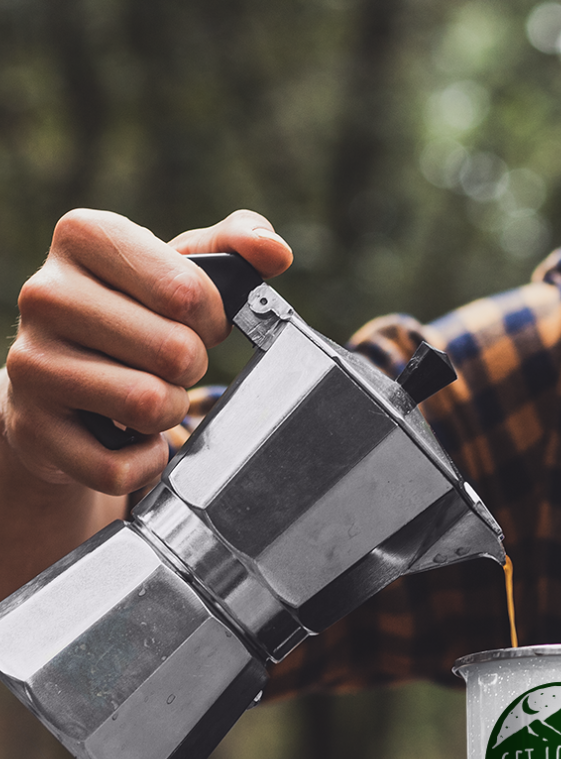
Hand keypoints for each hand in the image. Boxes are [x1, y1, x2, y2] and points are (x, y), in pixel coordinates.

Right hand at [3, 208, 292, 497]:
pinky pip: (118, 466)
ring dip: (168, 412)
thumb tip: (274, 251)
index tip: (194, 321)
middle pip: (173, 350)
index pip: (186, 290)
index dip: (210, 317)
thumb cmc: (131, 316)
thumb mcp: (178, 268)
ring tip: (149, 395)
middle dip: (190, 367)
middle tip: (168, 364)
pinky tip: (131, 438)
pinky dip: (144, 462)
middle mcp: (44, 293)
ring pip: (147, 404)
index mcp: (84, 236)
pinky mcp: (32, 427)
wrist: (60, 381)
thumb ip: (234, 248)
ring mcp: (32, 362)